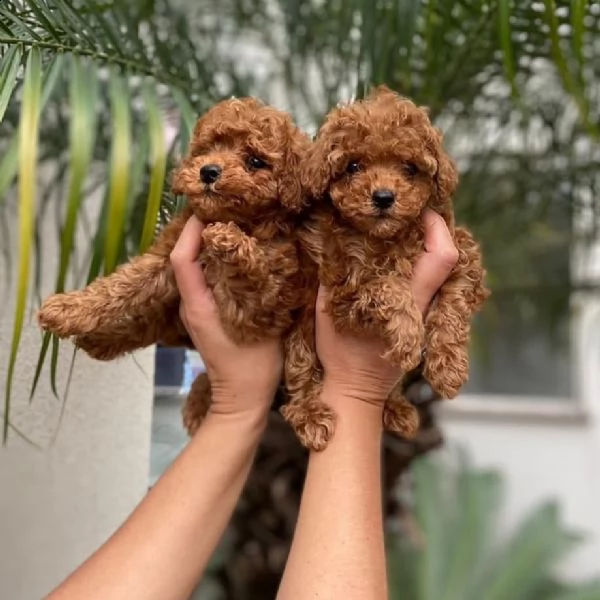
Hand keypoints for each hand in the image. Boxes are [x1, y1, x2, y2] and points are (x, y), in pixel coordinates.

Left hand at [170, 216, 281, 417]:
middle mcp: (190, 305)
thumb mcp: (260, 324)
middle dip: (201, 232)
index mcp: (197, 306)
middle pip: (185, 259)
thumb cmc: (253, 366)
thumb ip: (255, 288)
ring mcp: (196, 311)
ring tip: (236, 227)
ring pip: (195, 269)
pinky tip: (238, 257)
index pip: (182, 258)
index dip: (191, 231)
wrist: (242, 400)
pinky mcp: (206, 316)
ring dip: (209, 247)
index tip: (212, 208)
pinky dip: (216, 263)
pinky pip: (205, 281)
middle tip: (229, 211)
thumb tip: (255, 251)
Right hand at [316, 209, 458, 404]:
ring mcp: (425, 315)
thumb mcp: (329, 313)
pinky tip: (398, 257)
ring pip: (441, 271)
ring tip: (403, 231)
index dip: (436, 228)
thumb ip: (332, 277)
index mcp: (408, 302)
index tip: (418, 211)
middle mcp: (424, 307)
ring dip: (426, 246)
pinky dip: (419, 263)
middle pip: (447, 259)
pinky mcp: (420, 320)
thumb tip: (331, 243)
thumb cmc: (342, 356)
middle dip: (433, 230)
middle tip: (410, 214)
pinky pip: (428, 283)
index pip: (440, 257)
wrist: (357, 391)